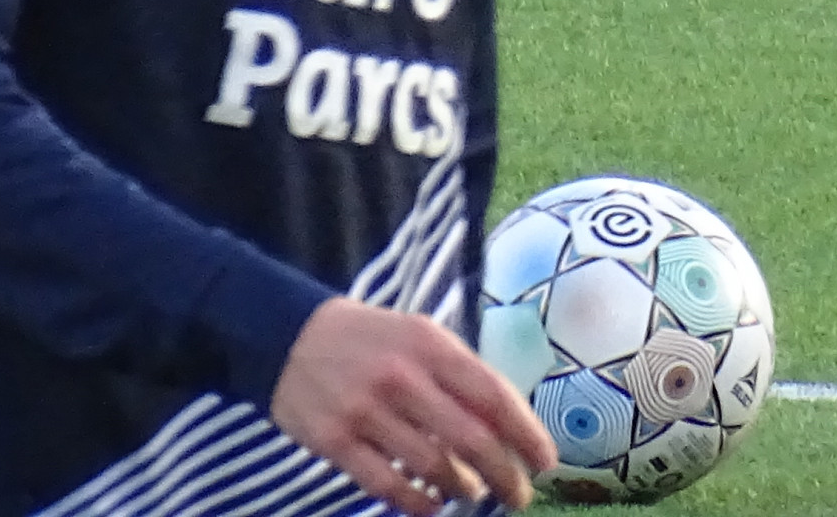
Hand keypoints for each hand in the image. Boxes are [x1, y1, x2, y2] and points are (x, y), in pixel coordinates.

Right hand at [269, 297, 550, 514]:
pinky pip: (385, 485)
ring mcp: (365, 410)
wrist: (290, 337)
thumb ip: (459, 375)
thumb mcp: (420, 336)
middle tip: (519, 494)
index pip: (492, 395)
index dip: (525, 433)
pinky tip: (432, 505)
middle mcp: (402, 377)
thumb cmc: (373, 341)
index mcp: (431, 345)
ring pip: (432, 466)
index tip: (546, 461)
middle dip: (504, 474)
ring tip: (472, 492)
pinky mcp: (334, 441)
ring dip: (462, 488)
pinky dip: (416, 503)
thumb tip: (508, 424)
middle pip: (470, 438)